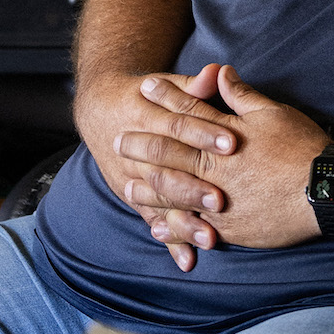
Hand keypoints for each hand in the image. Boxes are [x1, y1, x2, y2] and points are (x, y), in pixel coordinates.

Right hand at [75, 64, 238, 272]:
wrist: (100, 110)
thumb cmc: (145, 96)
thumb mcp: (165, 85)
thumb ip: (192, 85)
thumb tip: (217, 72)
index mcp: (147, 117)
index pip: (179, 125)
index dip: (205, 133)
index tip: (233, 142)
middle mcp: (137, 152)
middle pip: (167, 170)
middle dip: (193, 187)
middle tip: (221, 200)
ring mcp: (133, 179)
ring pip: (159, 203)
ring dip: (184, 222)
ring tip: (210, 238)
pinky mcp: (134, 198)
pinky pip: (153, 221)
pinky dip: (170, 241)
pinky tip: (188, 261)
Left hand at [118, 63, 325, 256]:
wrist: (325, 192)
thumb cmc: (301, 148)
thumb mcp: (272, 113)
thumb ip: (240, 96)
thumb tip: (220, 73)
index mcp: (222, 137)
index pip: (188, 111)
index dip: (166, 97)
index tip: (145, 87)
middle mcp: (214, 169)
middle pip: (169, 154)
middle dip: (142, 145)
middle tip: (119, 140)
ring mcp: (219, 201)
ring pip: (174, 194)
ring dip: (148, 188)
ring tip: (128, 184)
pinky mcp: (229, 228)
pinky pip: (193, 228)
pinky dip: (172, 227)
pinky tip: (157, 227)